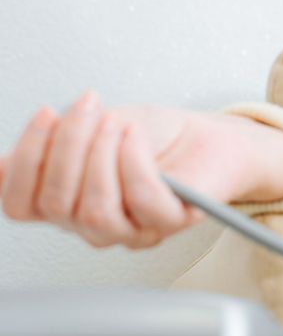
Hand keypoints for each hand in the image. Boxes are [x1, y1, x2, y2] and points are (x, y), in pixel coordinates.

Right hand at [0, 90, 265, 248]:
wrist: (209, 135)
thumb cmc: (153, 134)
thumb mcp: (91, 128)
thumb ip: (51, 146)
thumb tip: (2, 159)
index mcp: (67, 204)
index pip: (20, 204)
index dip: (24, 160)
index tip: (47, 112)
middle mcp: (94, 224)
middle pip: (56, 203)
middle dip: (67, 145)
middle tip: (87, 105)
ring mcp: (133, 229)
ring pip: (95, 210)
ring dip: (100, 155)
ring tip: (116, 121)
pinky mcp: (171, 221)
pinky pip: (142, 200)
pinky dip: (133, 161)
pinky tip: (134, 135)